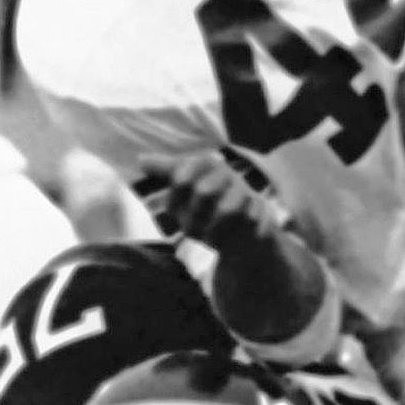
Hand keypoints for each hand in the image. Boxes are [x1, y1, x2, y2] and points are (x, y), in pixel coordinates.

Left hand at [141, 149, 275, 253]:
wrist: (242, 223)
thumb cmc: (207, 203)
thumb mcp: (184, 188)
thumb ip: (166, 172)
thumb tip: (141, 159)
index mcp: (207, 163)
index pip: (183, 175)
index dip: (174, 198)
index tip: (172, 212)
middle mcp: (227, 174)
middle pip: (204, 191)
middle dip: (194, 217)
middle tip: (189, 231)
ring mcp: (246, 192)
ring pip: (227, 209)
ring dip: (213, 230)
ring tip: (206, 240)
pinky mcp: (262, 211)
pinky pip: (249, 225)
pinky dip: (236, 237)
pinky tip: (225, 245)